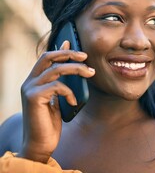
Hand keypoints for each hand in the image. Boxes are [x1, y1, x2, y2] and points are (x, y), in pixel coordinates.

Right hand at [17, 41, 94, 162]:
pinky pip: (57, 86)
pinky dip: (70, 92)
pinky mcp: (33, 97)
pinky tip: (74, 102)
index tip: (76, 45)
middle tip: (86, 56)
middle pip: (49, 57)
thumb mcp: (59, 98)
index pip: (47, 57)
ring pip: (56, 69)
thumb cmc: (51, 122)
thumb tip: (70, 66)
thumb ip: (62, 82)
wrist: (40, 144)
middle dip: (69, 53)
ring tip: (90, 73)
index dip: (62, 49)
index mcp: (35, 80)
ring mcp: (30, 89)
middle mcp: (29, 81)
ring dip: (76, 69)